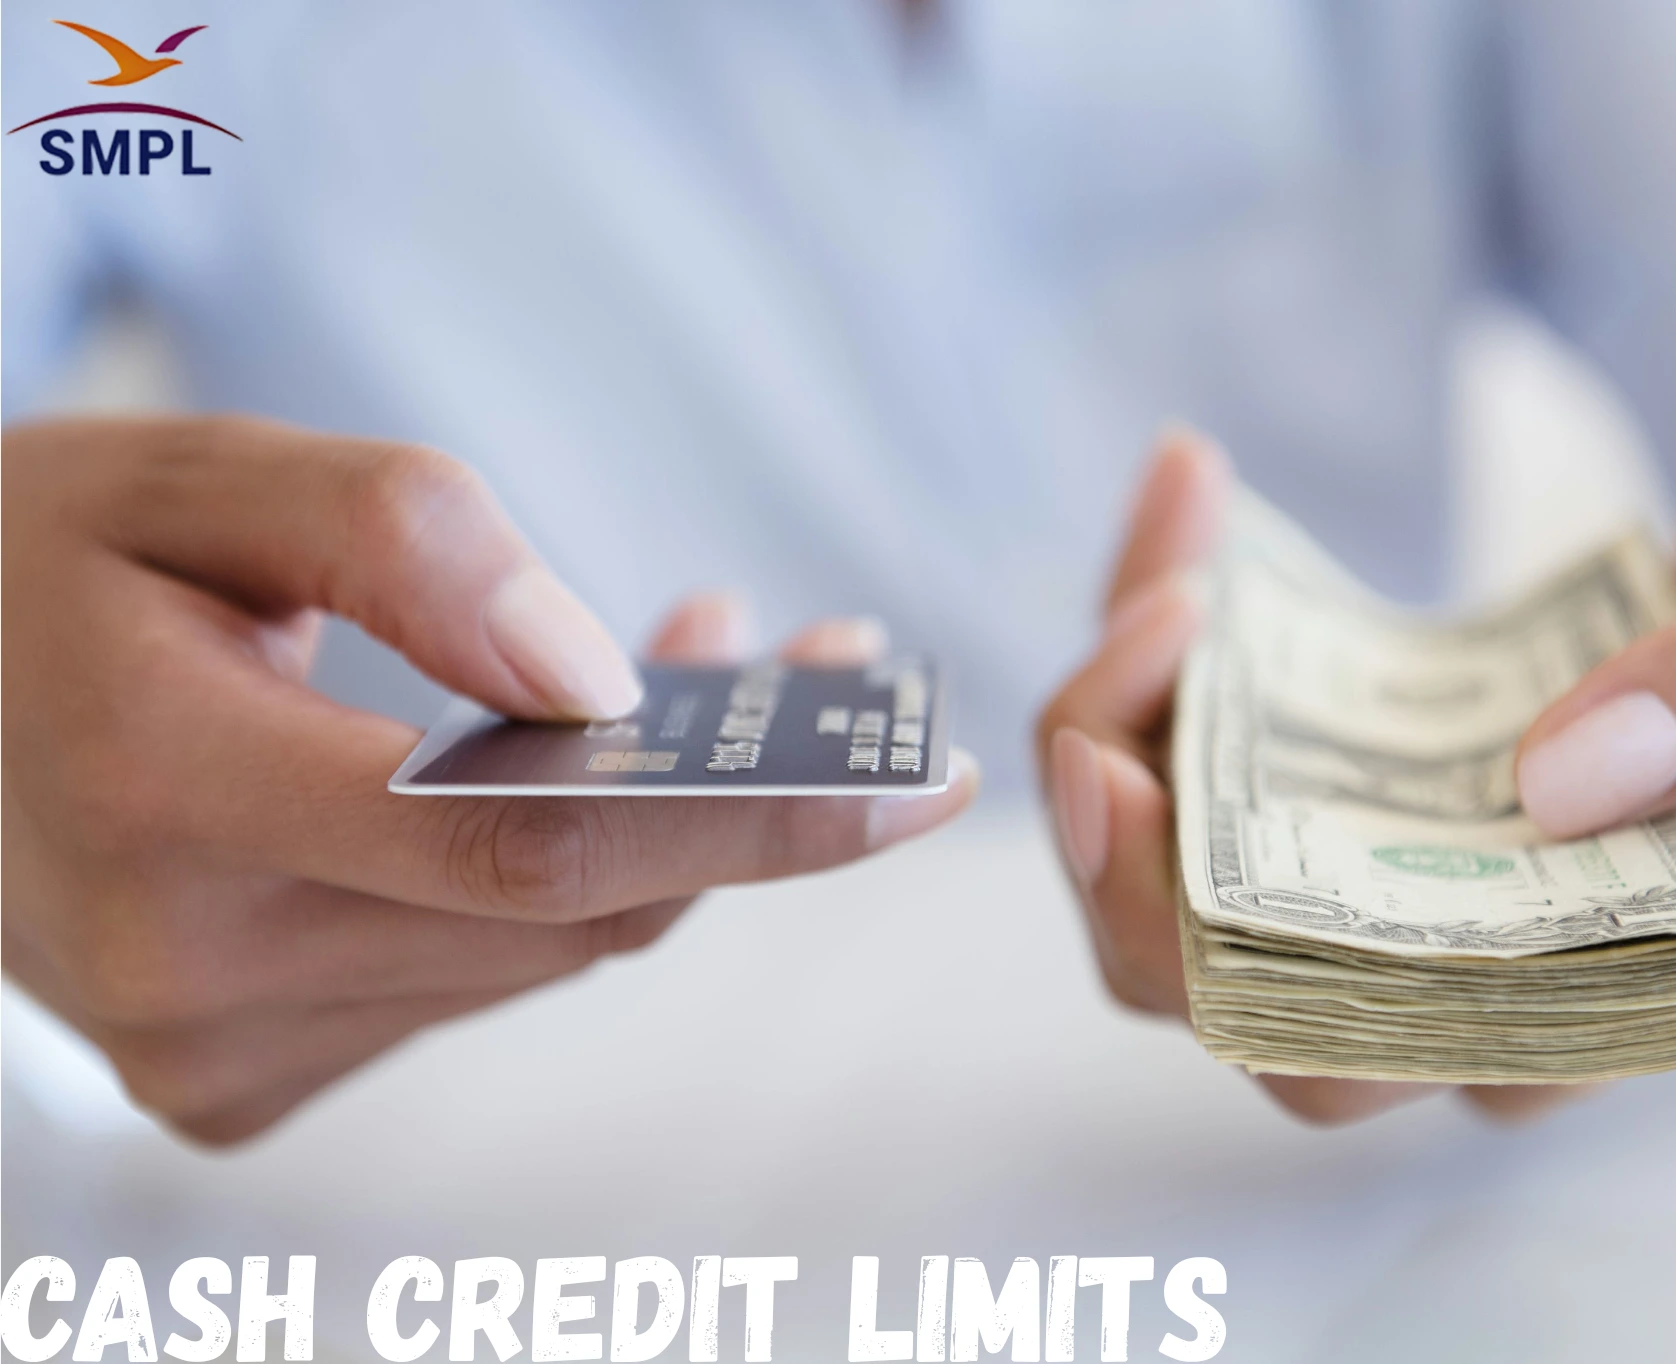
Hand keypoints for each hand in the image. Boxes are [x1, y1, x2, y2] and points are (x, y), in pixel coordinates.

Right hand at [2, 416, 976, 1143]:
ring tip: (715, 677)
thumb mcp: (197, 476)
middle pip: (563, 909)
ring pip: (540, 952)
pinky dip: (564, 882)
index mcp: (160, 790)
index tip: (912, 782)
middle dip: (733, 795)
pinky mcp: (240, 1082)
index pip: (519, 849)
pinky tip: (582, 769)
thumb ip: (408, 545)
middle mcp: (186, 965)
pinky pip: (478, 978)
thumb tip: (606, 681)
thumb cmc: (41, 563)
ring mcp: (213, 1049)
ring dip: (655, 827)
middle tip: (824, 672)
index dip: (744, 819)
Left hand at [1037, 434, 1675, 1128]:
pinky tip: (1196, 484)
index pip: (1328, 1049)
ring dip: (1127, 699)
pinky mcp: (1328, 790)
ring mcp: (1364, 887)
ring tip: (1183, 519)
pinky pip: (1193, 744)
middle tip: (1157, 618)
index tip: (1139, 767)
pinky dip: (1169, 625)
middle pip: (1193, 973)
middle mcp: (1430, 981)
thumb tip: (1564, 779)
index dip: (1206, 941)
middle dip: (1118, 816)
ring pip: (1161, 864)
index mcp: (1554, 1013)